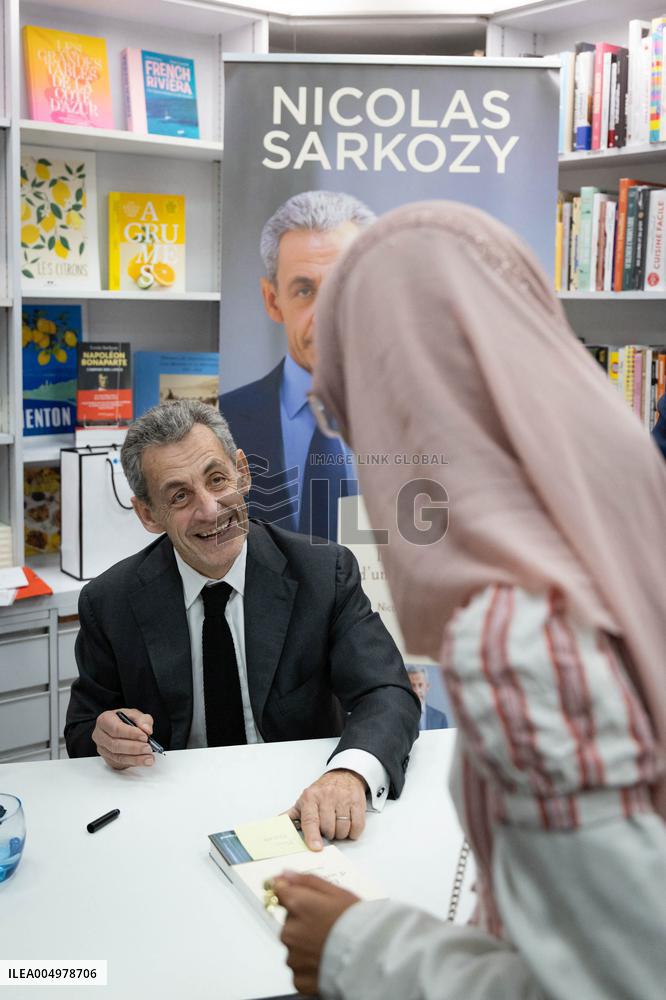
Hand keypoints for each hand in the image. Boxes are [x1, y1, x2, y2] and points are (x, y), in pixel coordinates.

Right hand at [92, 708, 154, 769]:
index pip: (116, 729)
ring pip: (117, 757)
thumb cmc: (125, 720)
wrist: (120, 727)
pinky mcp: (108, 759)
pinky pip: (120, 764)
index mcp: (104, 720)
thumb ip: (143, 720)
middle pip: (115, 745)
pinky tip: (143, 760)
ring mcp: (102, 749)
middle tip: (148, 748)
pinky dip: (133, 763)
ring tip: (149, 757)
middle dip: (134, 748)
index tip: (144, 736)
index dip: (131, 734)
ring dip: (135, 758)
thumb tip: (147, 729)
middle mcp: (100, 735)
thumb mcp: (135, 714)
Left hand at [276, 872, 359, 995]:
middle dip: (303, 922)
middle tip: (326, 925)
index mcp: (298, 905)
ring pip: (294, 946)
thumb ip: (307, 881)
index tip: (295, 896)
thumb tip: (285, 874)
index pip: (279, 892)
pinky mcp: (299, 979)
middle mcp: (290, 931)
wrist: (370, 957)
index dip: (288, 892)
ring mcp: (293, 957)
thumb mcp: (337, 892)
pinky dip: (309, 966)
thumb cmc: (357, 923)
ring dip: (305, 945)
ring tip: (329, 944)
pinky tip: (325, 960)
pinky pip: (298, 969)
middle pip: (288, 921)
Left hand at [287, 769, 366, 849]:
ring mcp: (343, 798)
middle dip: (327, 833)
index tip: (315, 847)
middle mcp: (327, 796)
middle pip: (328, 828)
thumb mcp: (304, 800)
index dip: (312, 835)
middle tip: (326, 826)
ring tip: (337, 824)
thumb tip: (276, 827)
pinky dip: (353, 831)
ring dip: (340, 833)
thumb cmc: (322, 791)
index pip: (310, 820)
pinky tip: (349, 825)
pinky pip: (357, 825)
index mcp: (310, 797)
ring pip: (342, 829)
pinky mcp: (357, 801)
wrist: (343, 775)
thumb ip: (291, 815)